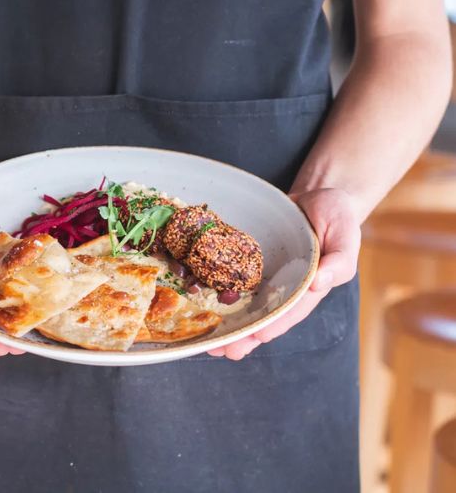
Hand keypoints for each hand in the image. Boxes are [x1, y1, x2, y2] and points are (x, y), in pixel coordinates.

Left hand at [207, 188, 360, 360]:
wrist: (317, 197)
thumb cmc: (337, 218)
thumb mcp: (347, 236)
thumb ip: (340, 261)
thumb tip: (321, 282)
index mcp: (309, 288)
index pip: (290, 312)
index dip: (274, 326)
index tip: (258, 337)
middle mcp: (285, 287)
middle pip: (263, 317)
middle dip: (244, 336)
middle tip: (224, 350)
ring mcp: (266, 277)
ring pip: (245, 305)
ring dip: (228, 324)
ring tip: (209, 342)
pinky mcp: (249, 263)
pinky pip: (233, 279)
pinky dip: (218, 292)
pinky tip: (200, 304)